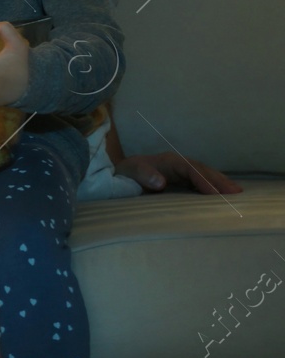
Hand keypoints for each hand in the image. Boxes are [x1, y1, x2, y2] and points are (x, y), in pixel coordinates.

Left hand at [115, 151, 243, 194]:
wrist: (119, 174)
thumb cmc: (125, 174)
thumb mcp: (129, 172)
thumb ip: (143, 175)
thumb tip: (160, 182)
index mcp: (168, 161)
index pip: (190, 169)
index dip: (203, 180)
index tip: (215, 193)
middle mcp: (177, 164)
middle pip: (202, 170)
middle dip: (219, 180)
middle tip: (237, 193)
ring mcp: (180, 171)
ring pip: (204, 175)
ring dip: (220, 183)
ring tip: (237, 194)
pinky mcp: (180, 180)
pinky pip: (200, 182)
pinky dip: (213, 187)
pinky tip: (223, 196)